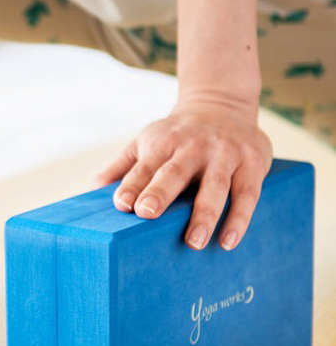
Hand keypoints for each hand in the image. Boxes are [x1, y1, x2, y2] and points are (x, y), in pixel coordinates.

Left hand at [91, 96, 272, 250]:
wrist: (221, 103)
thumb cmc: (176, 135)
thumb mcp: (145, 142)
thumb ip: (122, 166)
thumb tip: (93, 189)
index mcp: (162, 144)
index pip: (144, 168)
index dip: (132, 185)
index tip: (122, 204)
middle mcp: (193, 147)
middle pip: (175, 173)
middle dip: (160, 192)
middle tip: (147, 214)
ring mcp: (224, 154)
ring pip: (215, 186)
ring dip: (204, 214)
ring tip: (194, 242)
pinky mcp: (252, 163)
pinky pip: (247, 194)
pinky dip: (239, 218)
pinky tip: (228, 240)